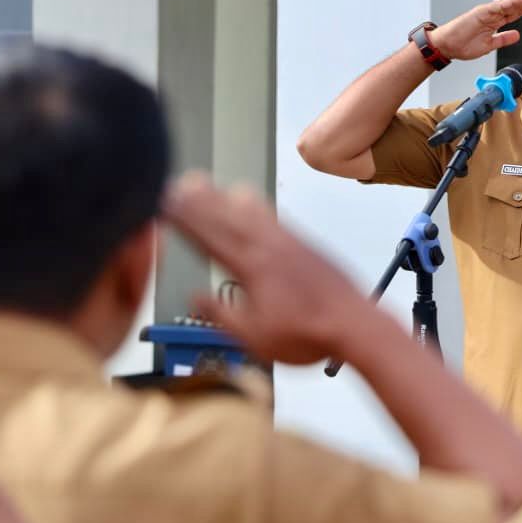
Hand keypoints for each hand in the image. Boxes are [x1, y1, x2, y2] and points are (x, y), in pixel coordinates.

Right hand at [163, 172, 368, 364]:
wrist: (355, 324)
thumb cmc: (310, 334)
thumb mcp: (255, 338)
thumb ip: (222, 315)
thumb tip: (197, 299)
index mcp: (253, 269)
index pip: (210, 239)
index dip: (186, 221)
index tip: (166, 205)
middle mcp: (270, 249)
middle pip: (227, 219)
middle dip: (200, 202)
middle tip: (179, 185)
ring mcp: (290, 244)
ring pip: (251, 214)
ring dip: (225, 198)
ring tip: (207, 184)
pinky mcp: (306, 246)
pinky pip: (274, 219)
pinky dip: (257, 207)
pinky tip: (251, 202)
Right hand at [428, 0, 521, 60]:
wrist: (447, 45)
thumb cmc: (463, 44)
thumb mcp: (489, 45)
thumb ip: (503, 39)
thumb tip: (516, 35)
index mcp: (495, 20)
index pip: (517, 12)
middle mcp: (493, 13)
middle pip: (517, 5)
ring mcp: (488, 12)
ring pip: (512, 4)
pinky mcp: (481, 13)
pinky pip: (500, 8)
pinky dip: (512, 3)